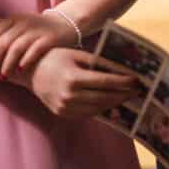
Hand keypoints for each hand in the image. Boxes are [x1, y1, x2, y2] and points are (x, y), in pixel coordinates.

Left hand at [0, 12, 77, 78]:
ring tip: (3, 76)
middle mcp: (23, 23)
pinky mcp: (50, 38)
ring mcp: (37, 30)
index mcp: (13, 20)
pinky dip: (26, 59)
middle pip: (3, 43)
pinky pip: (36, 49)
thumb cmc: (35, 27)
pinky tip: (20, 69)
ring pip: (17, 47)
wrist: (65, 25)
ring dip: (7, 64)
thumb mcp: (17, 22)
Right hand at [14, 48, 140, 118]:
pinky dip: (101, 108)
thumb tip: (122, 69)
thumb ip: (98, 62)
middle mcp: (69, 95)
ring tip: (127, 96)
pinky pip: (88, 113)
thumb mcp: (77, 55)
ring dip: (115, 103)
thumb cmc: (55, 57)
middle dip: (123, 94)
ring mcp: (65, 107)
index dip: (124, 82)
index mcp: (74, 78)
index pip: (106, 82)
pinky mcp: (63, 114)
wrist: (30, 72)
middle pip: (105, 97)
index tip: (137, 80)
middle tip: (138, 90)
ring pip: (98, 108)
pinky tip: (111, 102)